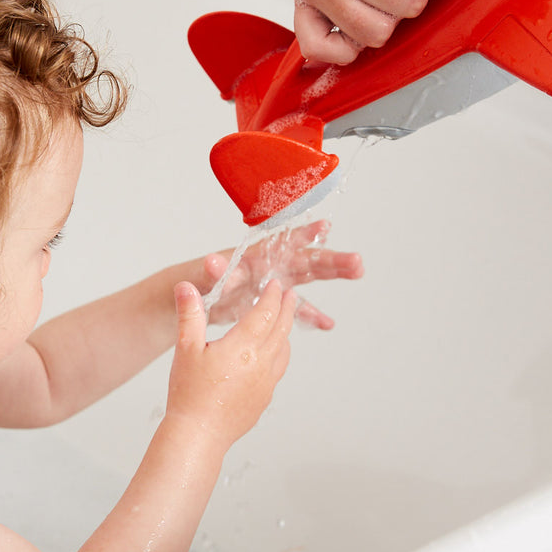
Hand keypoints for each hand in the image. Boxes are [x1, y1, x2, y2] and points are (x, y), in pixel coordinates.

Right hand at [166, 279, 295, 447]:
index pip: (265, 312)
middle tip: (290, 295)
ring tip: (282, 322)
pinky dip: (280, 354)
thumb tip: (186, 286)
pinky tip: (272, 355)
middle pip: (281, 329)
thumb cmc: (189, 393)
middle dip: (287, 308)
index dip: (272, 296)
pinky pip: (279, 369)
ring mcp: (266, 382)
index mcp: (243, 347)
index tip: (276, 284)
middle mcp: (261, 363)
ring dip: (285, 331)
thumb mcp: (185, 349)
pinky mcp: (264, 398)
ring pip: (284, 350)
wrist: (199, 434)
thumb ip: (190, 314)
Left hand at [200, 220, 364, 328]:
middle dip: (332, 259)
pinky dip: (310, 315)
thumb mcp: (205, 276)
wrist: (193, 297)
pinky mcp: (272, 303)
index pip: (283, 242)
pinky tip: (328, 324)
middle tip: (357, 261)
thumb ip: (215, 271)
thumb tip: (213, 263)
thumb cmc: (198, 280)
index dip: (304, 234)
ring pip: (308, 279)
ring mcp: (274, 284)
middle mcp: (270, 266)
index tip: (326, 227)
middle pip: (306, 260)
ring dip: (332, 275)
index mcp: (255, 256)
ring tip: (358, 272)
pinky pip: (296, 309)